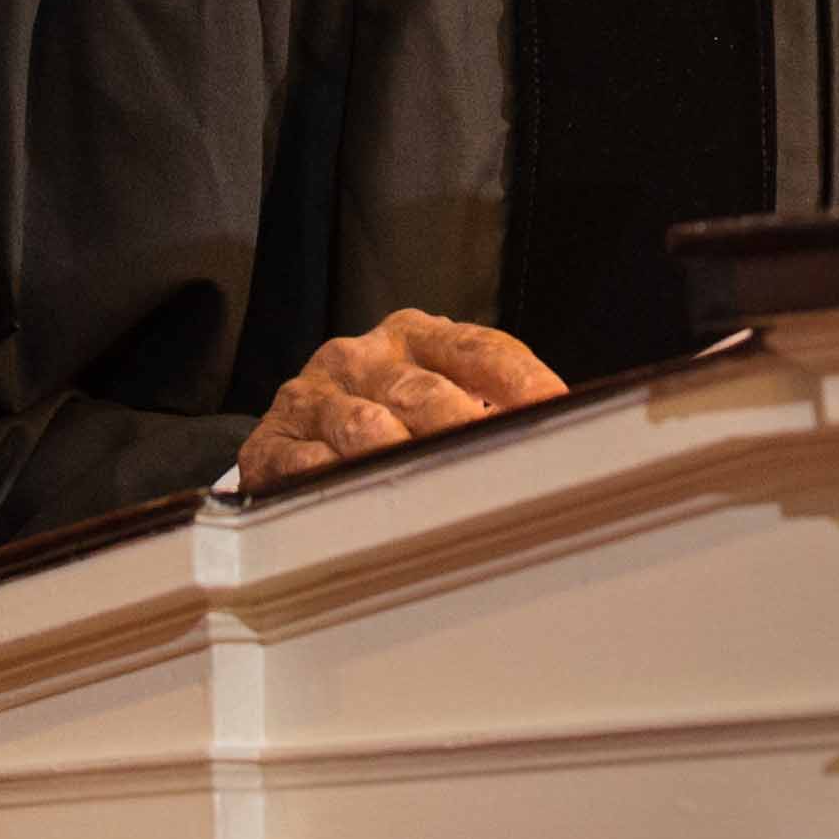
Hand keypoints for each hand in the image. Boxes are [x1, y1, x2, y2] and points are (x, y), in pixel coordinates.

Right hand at [237, 308, 567, 489]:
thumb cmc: (389, 413)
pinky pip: (304, 465)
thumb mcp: (438, 390)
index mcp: (415, 336)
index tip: (555, 409)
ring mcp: (313, 398)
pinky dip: (334, 483)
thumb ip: (492, 403)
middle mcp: (362, 359)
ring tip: (434, 485)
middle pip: (422, 390)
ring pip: (363, 426)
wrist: (293, 427)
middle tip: (499, 458)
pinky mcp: (270, 444)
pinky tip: (359, 503)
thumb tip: (567, 433)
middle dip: (463, 424)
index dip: (518, 380)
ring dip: (401, 455)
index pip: (477, 349)